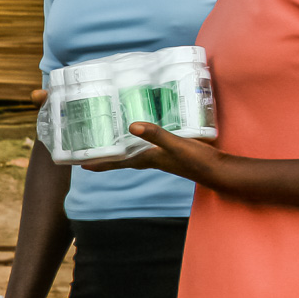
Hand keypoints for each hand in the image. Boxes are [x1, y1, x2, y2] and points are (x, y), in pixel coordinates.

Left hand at [80, 122, 221, 183]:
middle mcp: (150, 159)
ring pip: (134, 152)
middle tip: (89, 150)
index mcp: (146, 159)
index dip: (99, 163)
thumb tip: (132, 126)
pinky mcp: (171, 152)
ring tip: (109, 139)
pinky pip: (149, 146)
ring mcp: (160, 156)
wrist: (218, 171)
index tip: (80, 164)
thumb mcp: (176, 145)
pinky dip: (141, 141)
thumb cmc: (196, 161)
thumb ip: (156, 135)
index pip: (116, 162)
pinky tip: (144, 133)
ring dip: (121, 147)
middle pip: (121, 158)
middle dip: (106, 155)